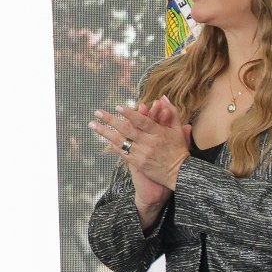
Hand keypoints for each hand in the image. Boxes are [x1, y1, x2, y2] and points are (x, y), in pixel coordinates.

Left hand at [93, 98, 187, 216]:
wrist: (180, 173)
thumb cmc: (178, 149)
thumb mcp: (178, 130)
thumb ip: (171, 112)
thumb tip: (163, 97)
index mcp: (159, 133)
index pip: (142, 122)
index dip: (130, 114)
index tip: (118, 107)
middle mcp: (149, 143)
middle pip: (127, 130)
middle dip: (110, 120)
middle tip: (97, 112)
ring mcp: (141, 154)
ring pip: (120, 141)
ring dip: (105, 132)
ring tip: (92, 124)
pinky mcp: (137, 163)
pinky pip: (122, 152)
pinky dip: (113, 144)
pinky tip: (103, 138)